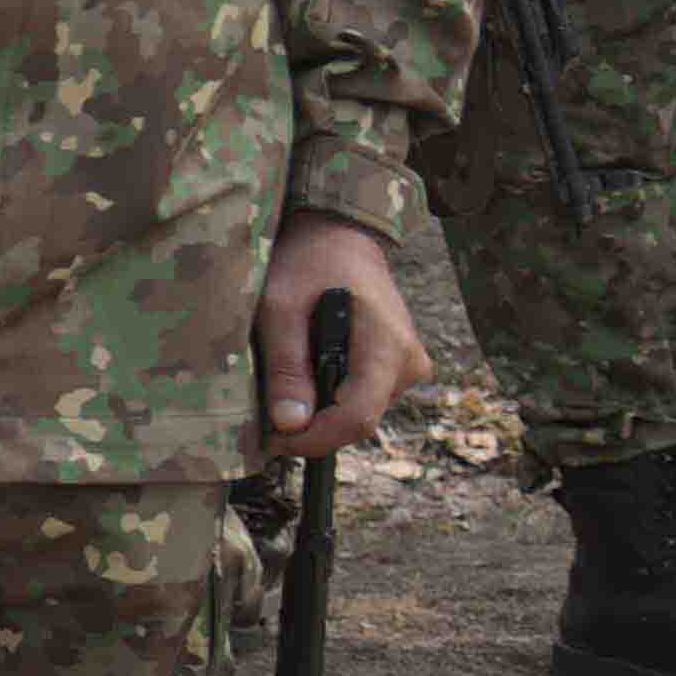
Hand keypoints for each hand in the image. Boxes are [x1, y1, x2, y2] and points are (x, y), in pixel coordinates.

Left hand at [254, 220, 422, 455]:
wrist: (338, 236)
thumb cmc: (308, 262)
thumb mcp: (281, 307)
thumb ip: (287, 364)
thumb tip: (290, 422)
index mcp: (387, 346)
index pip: (358, 417)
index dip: (313, 438)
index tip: (273, 439)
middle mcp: (408, 363)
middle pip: (357, 421)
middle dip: (311, 426)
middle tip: (266, 411)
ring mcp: (407, 367)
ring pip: (358, 413)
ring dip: (319, 410)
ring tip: (286, 378)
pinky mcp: (396, 367)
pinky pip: (361, 398)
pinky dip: (329, 396)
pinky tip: (306, 370)